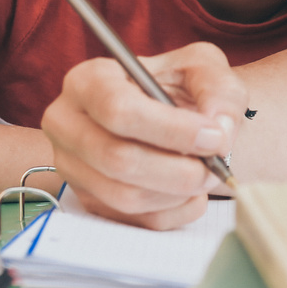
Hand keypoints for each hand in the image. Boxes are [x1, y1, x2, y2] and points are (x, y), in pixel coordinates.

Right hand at [40, 42, 247, 229]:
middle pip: (118, 159)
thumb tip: (218, 130)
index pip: (118, 110)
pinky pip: (136, 220)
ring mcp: (74, 168)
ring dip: (179, 192)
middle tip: (216, 166)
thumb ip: (218, 90)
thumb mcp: (203, 67)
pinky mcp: (91, 201)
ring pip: (126, 196)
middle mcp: (68, 125)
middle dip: (178, 169)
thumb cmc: (181, 87)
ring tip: (207, 174)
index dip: (171, 129)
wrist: (173, 116)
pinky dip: (175, 210)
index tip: (214, 137)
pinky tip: (191, 190)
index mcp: (88, 81)